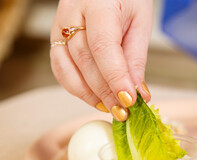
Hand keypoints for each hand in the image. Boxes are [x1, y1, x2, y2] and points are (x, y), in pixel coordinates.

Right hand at [50, 0, 152, 120]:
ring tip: (110, 108)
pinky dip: (77, 88)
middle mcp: (72, 14)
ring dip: (89, 95)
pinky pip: (61, 69)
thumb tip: (137, 92)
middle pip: (85, 62)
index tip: (129, 100)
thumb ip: (136, 57)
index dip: (115, 78)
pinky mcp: (55, 37)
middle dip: (105, 92)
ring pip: (66, 69)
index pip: (103, 48)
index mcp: (98, 5)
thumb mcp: (140, 21)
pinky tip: (95, 97)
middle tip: (124, 111)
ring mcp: (59, 25)